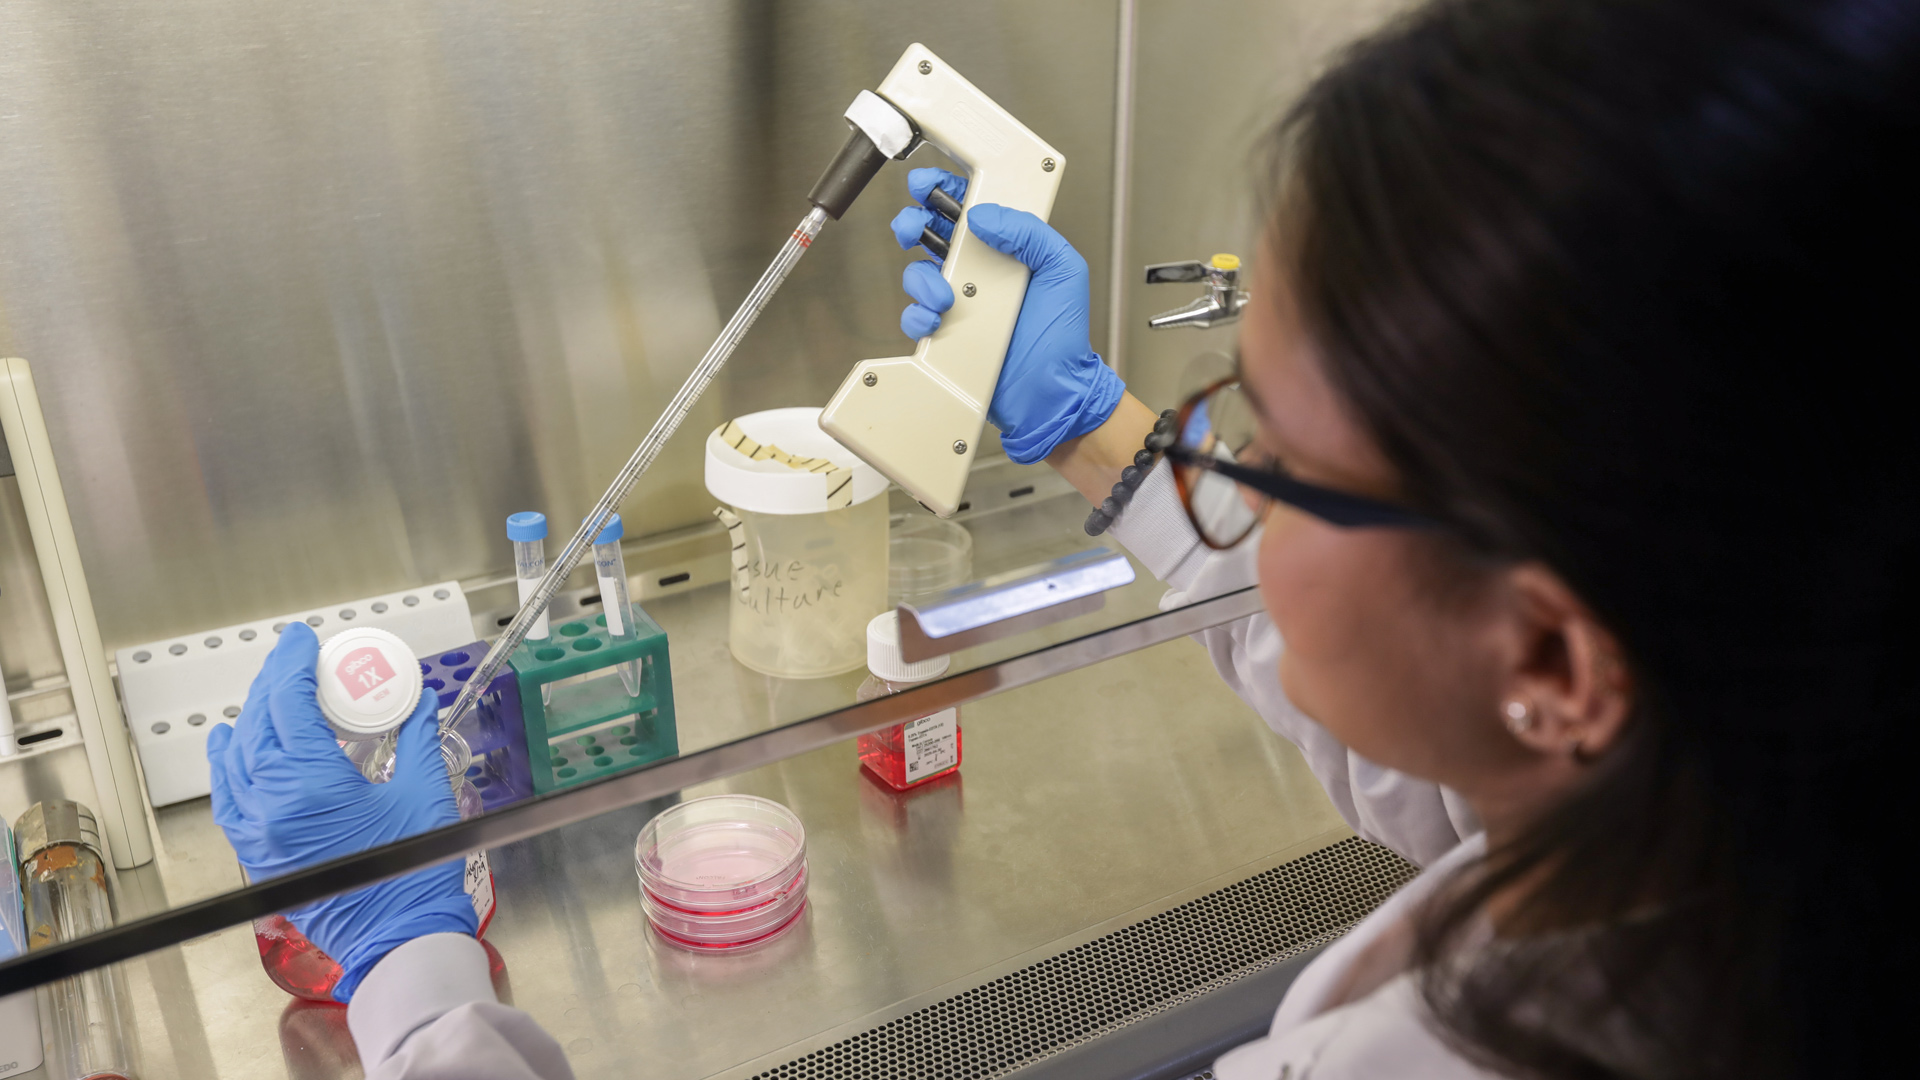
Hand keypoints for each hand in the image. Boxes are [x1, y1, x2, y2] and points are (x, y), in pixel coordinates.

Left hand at [207, 622, 474, 1000]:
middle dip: (273, 683)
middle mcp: (272, 805)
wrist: (396, 940)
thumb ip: (417, 740)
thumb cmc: (413, 878)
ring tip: (270, 693)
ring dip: (251, 718)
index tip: (302, 641)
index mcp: (312, 784)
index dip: (292, 663)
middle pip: (258, 724)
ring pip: (236, 758)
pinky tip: (233, 743)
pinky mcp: (258, 853)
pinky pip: (229, 796)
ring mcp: (258, 832)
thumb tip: (417, 702)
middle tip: (294, 659)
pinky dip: (229, 763)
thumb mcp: (423, 796)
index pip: (288, 704)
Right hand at [892, 167, 1124, 464]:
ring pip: (918, 274)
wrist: (1052, 393)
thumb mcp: (1063, 269)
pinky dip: (918, 316)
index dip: (944, 191)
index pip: (970, 209)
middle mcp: (980, 273)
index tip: (927, 186)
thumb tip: (984, 215)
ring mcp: (960, 304)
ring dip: (922, 278)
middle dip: (913, 223)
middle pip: (931, 235)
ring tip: (947, 297)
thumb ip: (1030, 232)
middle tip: (914, 227)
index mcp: (1007, 251)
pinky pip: (914, 317)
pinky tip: (937, 320)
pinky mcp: (945, 334)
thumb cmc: (1063, 338)